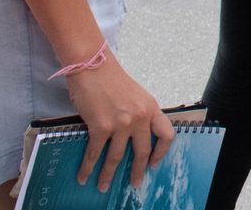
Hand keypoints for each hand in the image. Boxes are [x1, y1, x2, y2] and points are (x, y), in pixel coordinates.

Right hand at [65, 52, 174, 190]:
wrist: (92, 65)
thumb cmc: (109, 78)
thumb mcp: (135, 95)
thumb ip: (137, 113)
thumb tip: (131, 136)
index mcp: (151, 107)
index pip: (166, 134)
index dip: (161, 152)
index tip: (155, 164)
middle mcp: (140, 117)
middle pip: (143, 151)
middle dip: (138, 171)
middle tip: (134, 182)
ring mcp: (121, 123)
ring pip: (117, 157)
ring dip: (108, 175)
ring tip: (103, 186)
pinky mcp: (101, 126)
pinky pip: (95, 154)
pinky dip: (88, 168)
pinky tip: (84, 176)